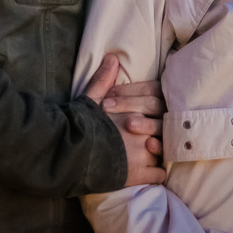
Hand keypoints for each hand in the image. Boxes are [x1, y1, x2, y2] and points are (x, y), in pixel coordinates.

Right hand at [84, 54, 165, 186]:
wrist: (70, 153)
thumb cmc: (79, 125)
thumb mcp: (90, 98)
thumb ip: (104, 79)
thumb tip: (112, 58)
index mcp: (133, 111)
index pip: (156, 109)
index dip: (153, 115)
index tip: (149, 121)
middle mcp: (142, 130)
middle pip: (162, 132)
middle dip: (159, 135)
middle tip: (154, 140)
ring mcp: (142, 153)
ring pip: (163, 153)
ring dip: (159, 155)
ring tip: (153, 157)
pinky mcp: (138, 174)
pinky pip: (159, 174)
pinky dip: (156, 174)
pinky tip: (150, 173)